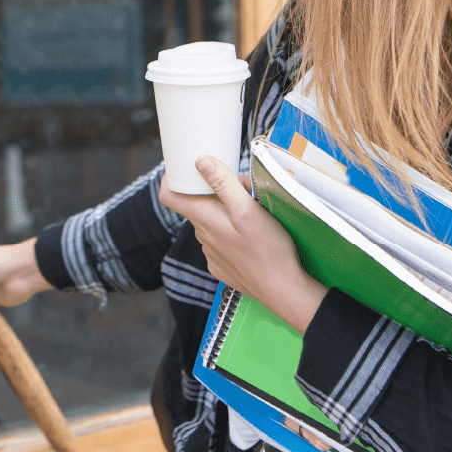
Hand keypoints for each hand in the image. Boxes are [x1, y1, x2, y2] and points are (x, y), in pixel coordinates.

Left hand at [158, 156, 328, 333]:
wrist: (283, 289)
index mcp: (204, 219)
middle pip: (197, 204)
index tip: (187, 169)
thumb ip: (223, 184)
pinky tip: (253, 236)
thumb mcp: (247, 209)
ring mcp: (212, 253)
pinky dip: (234, 232)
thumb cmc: (268, 250)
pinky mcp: (223, 265)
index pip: (169, 195)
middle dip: (216, 191)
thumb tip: (200, 162)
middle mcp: (203, 236)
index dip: (173, 179)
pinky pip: (222, 241)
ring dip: (227, 211)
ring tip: (255, 211)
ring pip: (212, 222)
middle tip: (244, 187)